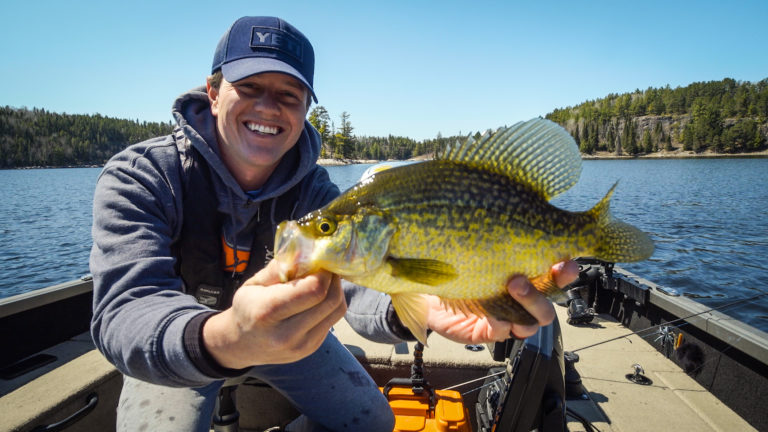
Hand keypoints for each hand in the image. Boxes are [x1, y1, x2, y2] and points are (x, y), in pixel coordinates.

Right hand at [202, 259, 346, 368]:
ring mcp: (301, 345)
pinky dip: (330, 304)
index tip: (320, 261)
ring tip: (323, 281)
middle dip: (333, 279)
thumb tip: (304, 252)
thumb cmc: (247, 308)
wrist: (241, 344)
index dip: (323, 272)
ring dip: (336, 290)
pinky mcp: (311, 348)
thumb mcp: (253, 283)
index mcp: (267, 312)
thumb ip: (279, 267)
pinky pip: (333, 320)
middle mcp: (285, 334)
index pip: (314, 289)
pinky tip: (318, 298)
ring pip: (337, 310)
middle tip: (326, 268)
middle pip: (330, 300)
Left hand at [426, 261, 578, 343]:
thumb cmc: (458, 268)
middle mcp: (520, 302)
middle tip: (519, 279)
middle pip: (548, 305)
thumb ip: (499, 248)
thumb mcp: (480, 253)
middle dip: (541, 292)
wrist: (428, 291)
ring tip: (511, 289)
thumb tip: (513, 224)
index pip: (554, 279)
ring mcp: (507, 319)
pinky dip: (500, 324)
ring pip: (531, 323)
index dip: (565, 274)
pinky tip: (492, 316)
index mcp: (525, 279)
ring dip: (526, 308)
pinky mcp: (489, 333)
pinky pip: (503, 332)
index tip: (565, 264)